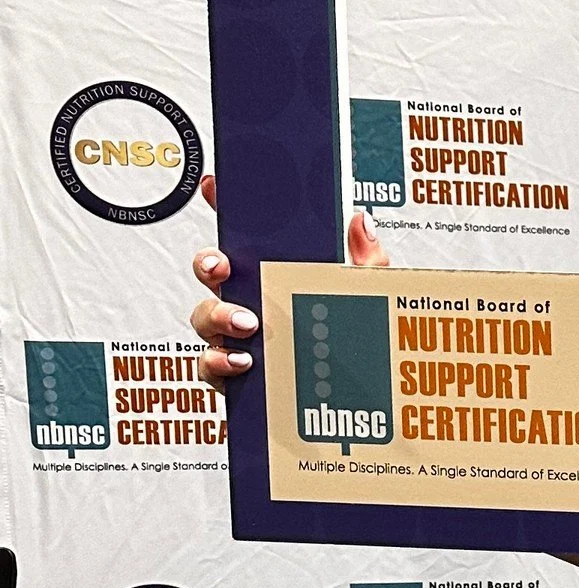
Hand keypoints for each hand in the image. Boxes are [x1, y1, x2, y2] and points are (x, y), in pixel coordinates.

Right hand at [189, 172, 388, 388]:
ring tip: (247, 323)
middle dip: (208, 263)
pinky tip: (242, 362)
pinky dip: (219, 361)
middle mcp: (250, 300)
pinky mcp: (233, 373)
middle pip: (211, 272)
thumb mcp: (366, 296)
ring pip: (204, 317)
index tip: (216, 186)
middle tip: (222, 267)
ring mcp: (237, 336)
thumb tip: (361, 220)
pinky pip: (209, 364)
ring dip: (216, 315)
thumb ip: (366, 261)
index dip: (225, 207)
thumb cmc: (354, 342)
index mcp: (276, 274)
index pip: (245, 236)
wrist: (357, 401)